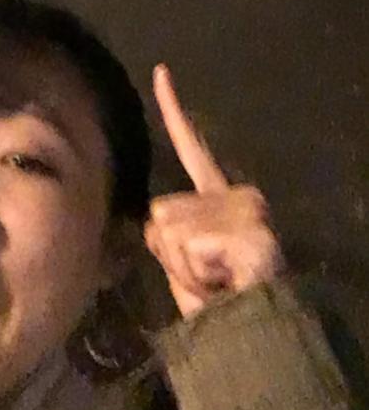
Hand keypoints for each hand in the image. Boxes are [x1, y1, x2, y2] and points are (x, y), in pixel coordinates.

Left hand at [144, 64, 282, 317]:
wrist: (257, 338)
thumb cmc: (219, 305)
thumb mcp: (183, 261)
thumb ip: (166, 231)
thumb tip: (153, 218)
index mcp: (220, 198)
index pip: (191, 148)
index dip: (174, 109)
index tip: (161, 71)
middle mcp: (238, 194)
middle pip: (161, 208)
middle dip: (169, 250)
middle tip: (206, 276)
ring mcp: (247, 208)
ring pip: (168, 228)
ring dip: (180, 265)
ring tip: (215, 282)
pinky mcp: (249, 227)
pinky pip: (187, 246)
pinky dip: (194, 273)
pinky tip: (223, 281)